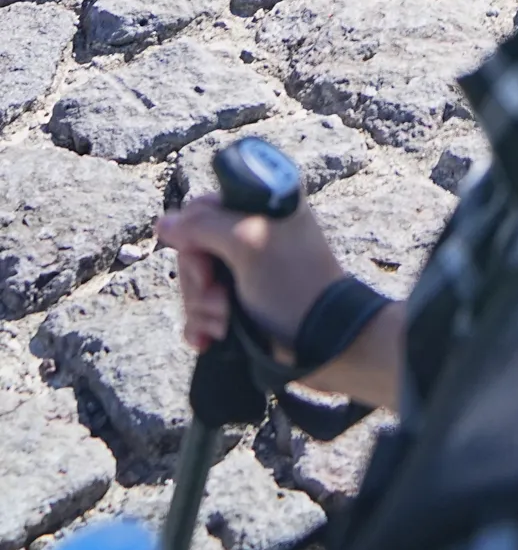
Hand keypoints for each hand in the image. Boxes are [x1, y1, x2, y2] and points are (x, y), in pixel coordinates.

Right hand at [156, 192, 406, 412]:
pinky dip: (201, 327)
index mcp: (259, 207)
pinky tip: (210, 341)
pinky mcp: (240, 306)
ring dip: (202, 310)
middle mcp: (251, 235)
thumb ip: (203, 227)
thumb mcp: (248, 244)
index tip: (208, 265)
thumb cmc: (292, 285)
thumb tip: (163, 224)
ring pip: (195, 286)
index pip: (200, 212)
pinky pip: (200, 313)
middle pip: (193, 253)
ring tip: (224, 324)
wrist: (323, 342)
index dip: (194, 241)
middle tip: (222, 300)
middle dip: (199, 284)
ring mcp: (244, 273)